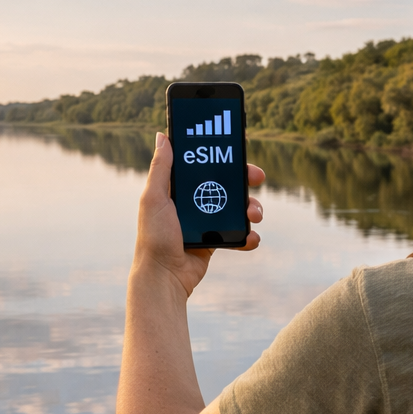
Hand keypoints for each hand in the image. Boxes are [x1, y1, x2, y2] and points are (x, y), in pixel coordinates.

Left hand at [133, 131, 263, 295]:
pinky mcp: (215, 240)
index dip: (221, 154)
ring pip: (237, 207)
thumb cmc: (154, 238)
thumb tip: (163, 136)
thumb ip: (161, 169)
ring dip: (252, 207)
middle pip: (226, 183)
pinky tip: (251, 238)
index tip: (239, 146)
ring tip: (255, 215)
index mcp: (178, 188)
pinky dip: (248, 236)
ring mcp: (206, 221)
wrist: (164, 277)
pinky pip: (238, 234)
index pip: (203, 164)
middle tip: (258, 177)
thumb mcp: (154, 198)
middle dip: (245, 179)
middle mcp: (194, 201)